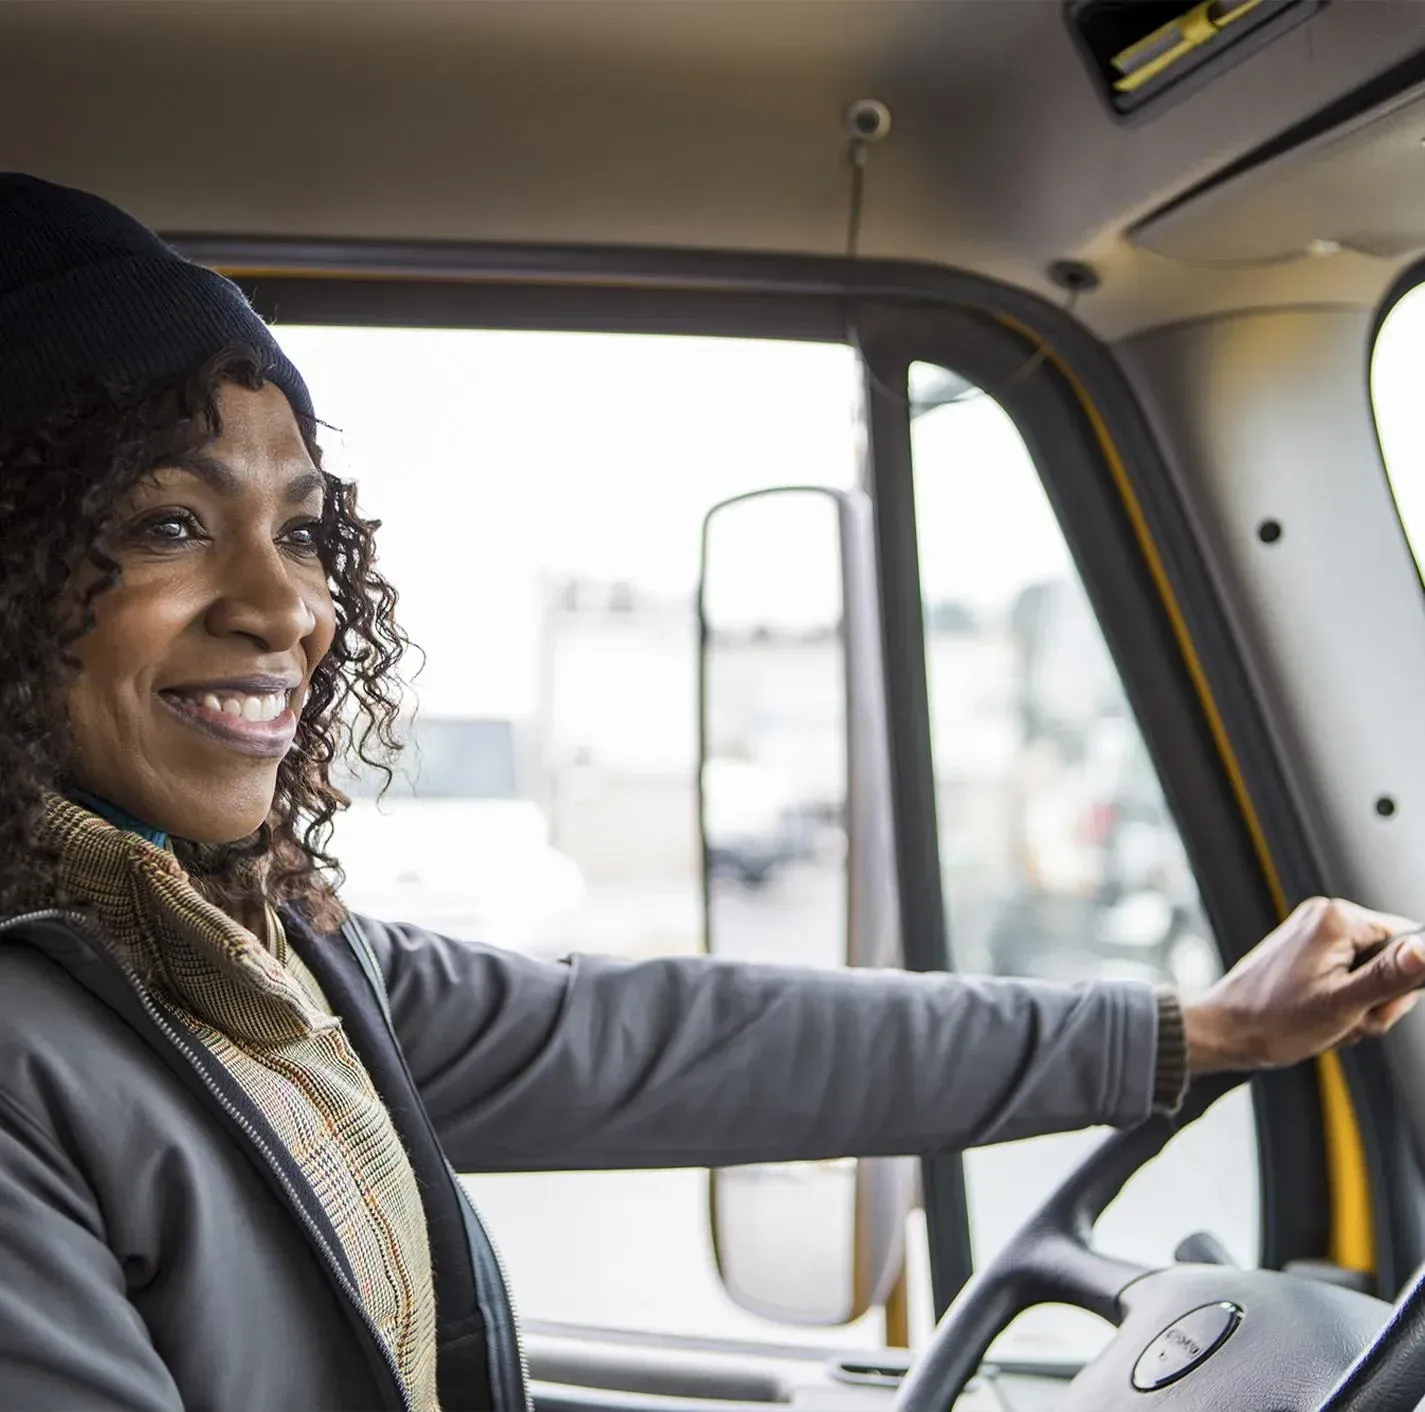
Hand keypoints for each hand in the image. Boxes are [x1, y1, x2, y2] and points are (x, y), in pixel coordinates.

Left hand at [1183, 897, 1424, 1072]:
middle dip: (1376, 1001)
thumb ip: (1389, 976)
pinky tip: (1320, 1019)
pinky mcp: (1306, 954)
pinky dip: (1341, 1005)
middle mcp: (1325, 918)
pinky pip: (1346, 980)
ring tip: (1328, 1021)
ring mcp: (1314, 936)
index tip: (1375, 1003)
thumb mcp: (1343, 1004)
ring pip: (1369, 977)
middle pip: (1390, 962)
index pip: (1408, 940)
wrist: (1226, 1031)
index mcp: (1337, 919)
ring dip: (1358, 1009)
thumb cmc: (1274, 1020)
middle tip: (1346, 1019)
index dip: (1401, 981)